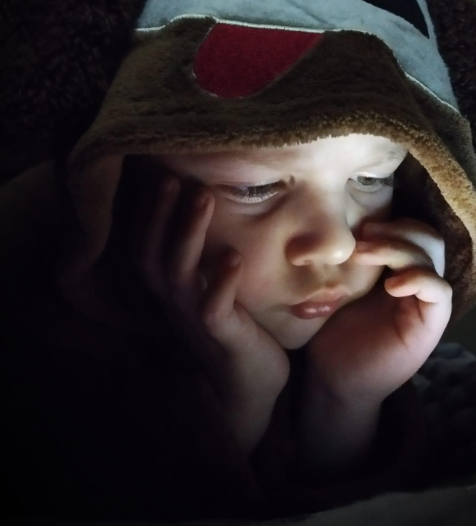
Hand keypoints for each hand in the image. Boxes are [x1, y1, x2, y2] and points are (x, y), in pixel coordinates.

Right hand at [126, 170, 289, 403]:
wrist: (246, 389)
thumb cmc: (231, 328)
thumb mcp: (208, 289)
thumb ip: (200, 258)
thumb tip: (208, 206)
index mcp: (168, 289)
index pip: (143, 245)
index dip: (146, 213)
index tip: (157, 173)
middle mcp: (174, 301)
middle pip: (152, 254)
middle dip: (159, 213)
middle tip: (171, 175)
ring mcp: (194, 318)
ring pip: (179, 274)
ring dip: (189, 233)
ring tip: (203, 196)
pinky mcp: (221, 336)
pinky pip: (214, 308)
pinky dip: (221, 282)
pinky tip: (233, 256)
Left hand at [305, 218, 452, 405]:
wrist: (334, 378)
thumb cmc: (331, 330)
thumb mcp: (335, 284)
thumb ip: (346, 256)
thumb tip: (335, 222)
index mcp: (395, 266)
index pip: (411, 229)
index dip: (390, 222)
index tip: (358, 228)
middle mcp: (415, 279)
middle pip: (427, 237)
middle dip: (397, 230)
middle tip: (364, 237)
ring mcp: (425, 301)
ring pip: (433, 258)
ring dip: (401, 249)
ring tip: (365, 256)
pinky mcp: (431, 324)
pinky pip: (441, 292)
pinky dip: (421, 280)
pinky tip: (393, 286)